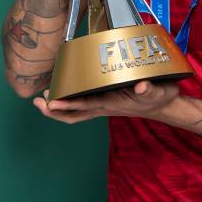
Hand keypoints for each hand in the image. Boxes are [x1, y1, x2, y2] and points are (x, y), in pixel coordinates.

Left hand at [32, 80, 178, 123]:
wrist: (164, 105)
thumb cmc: (160, 96)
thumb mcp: (159, 90)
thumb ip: (150, 89)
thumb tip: (142, 87)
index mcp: (113, 103)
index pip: (85, 106)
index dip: (67, 105)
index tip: (51, 102)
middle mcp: (104, 106)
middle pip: (73, 114)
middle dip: (54, 110)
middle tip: (38, 101)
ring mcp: (103, 106)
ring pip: (75, 112)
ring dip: (57, 108)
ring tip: (42, 98)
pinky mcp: (105, 101)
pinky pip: (81, 106)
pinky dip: (68, 102)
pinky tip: (62, 93)